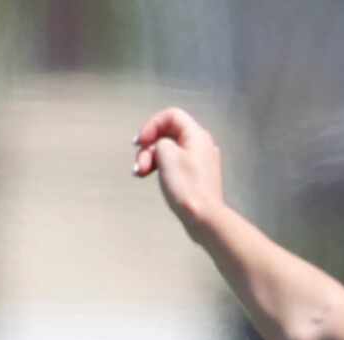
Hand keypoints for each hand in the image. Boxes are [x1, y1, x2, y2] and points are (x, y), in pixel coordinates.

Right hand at [132, 107, 225, 228]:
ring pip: (169, 151)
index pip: (171, 115)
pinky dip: (161, 168)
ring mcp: (200, 161)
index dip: (152, 124)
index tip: (140, 142)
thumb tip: (161, 148)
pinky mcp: (196, 177)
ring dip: (150, 159)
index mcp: (196, 134)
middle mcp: (201, 144)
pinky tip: (148, 177)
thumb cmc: (186, 185)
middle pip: (168, 134)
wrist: (205, 219)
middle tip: (138, 165)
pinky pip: (175, 165)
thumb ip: (159, 142)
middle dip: (148, 147)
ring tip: (139, 174)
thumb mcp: (166, 155)